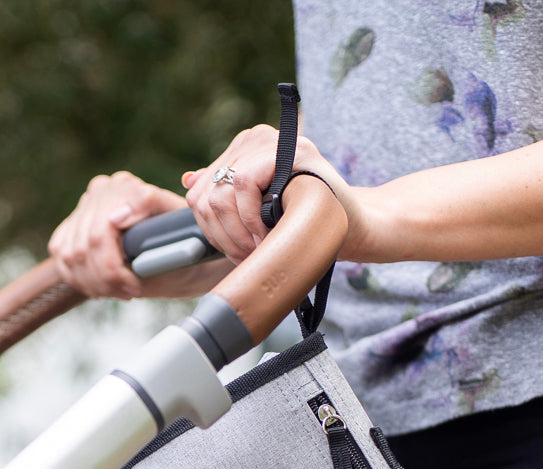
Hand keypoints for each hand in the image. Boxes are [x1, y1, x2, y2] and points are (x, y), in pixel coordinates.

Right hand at [48, 171, 186, 298]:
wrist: (180, 252)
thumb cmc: (184, 241)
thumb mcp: (179, 227)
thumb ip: (150, 214)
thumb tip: (115, 218)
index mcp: (125, 187)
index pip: (102, 231)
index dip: (113, 267)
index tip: (135, 287)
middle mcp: (100, 192)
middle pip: (84, 247)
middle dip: (106, 279)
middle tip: (130, 293)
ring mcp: (83, 210)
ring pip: (70, 256)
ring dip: (94, 283)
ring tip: (119, 292)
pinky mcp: (71, 228)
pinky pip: (62, 258)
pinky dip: (79, 279)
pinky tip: (101, 288)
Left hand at [184, 125, 354, 263]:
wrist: (353, 225)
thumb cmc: (306, 223)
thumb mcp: (258, 212)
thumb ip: (227, 196)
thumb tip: (189, 180)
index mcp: (242, 150)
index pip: (199, 192)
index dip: (211, 230)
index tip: (234, 251)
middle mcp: (253, 138)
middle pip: (205, 196)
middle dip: (222, 236)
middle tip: (247, 255)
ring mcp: (271, 139)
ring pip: (220, 191)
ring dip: (236, 232)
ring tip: (258, 247)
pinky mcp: (287, 148)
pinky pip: (242, 182)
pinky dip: (249, 216)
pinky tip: (265, 232)